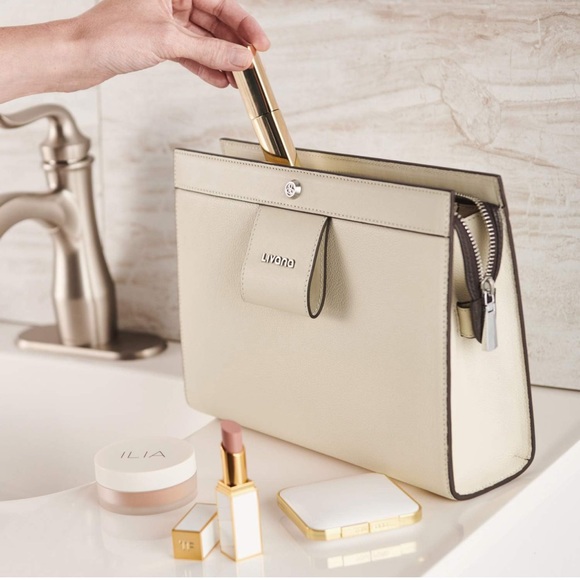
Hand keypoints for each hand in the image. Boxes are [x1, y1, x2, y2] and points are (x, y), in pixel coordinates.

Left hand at [77, 0, 269, 87]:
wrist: (78, 56)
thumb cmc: (108, 35)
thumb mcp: (168, 41)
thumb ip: (209, 49)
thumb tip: (240, 57)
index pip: (220, 2)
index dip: (244, 24)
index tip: (260, 44)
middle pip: (214, 22)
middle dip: (234, 46)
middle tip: (251, 66)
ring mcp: (164, 21)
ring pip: (203, 40)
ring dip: (221, 61)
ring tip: (238, 79)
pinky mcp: (158, 41)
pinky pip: (190, 53)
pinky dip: (204, 67)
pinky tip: (219, 80)